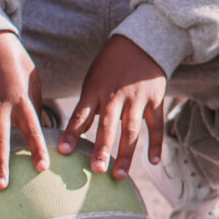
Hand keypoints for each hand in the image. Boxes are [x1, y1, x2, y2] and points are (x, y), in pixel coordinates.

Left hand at [61, 34, 169, 179]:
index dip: (72, 133)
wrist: (141, 42)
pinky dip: (156, 144)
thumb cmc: (110, 65)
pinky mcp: (155, 99)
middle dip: (102, 149)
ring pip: (132, 130)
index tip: (63, 151)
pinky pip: (156, 125)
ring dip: (126, 154)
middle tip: (97, 170)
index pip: (81, 114)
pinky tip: (153, 162)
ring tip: (119, 175)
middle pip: (108, 125)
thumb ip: (88, 107)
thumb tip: (75, 136)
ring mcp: (137, 98)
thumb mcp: (94, 80)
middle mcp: (116, 95)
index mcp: (95, 89)